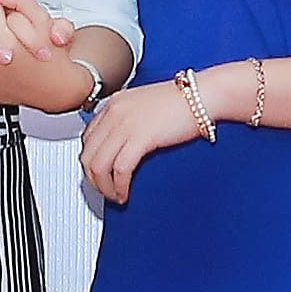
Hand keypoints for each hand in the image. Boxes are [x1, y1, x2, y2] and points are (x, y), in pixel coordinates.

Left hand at [81, 76, 209, 207]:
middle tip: (104, 191)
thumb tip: (124, 143)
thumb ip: (129, 119)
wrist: (202, 95)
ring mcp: (125, 124)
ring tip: (115, 196)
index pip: (88, 138)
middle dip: (93, 179)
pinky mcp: (140, 138)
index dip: (90, 162)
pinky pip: (119, 170)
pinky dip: (118, 186)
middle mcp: (114, 112)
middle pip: (88, 154)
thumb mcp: (145, 105)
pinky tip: (124, 193)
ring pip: (98, 165)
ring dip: (104, 187)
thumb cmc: (183, 101)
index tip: (98, 174)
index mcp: (114, 104)